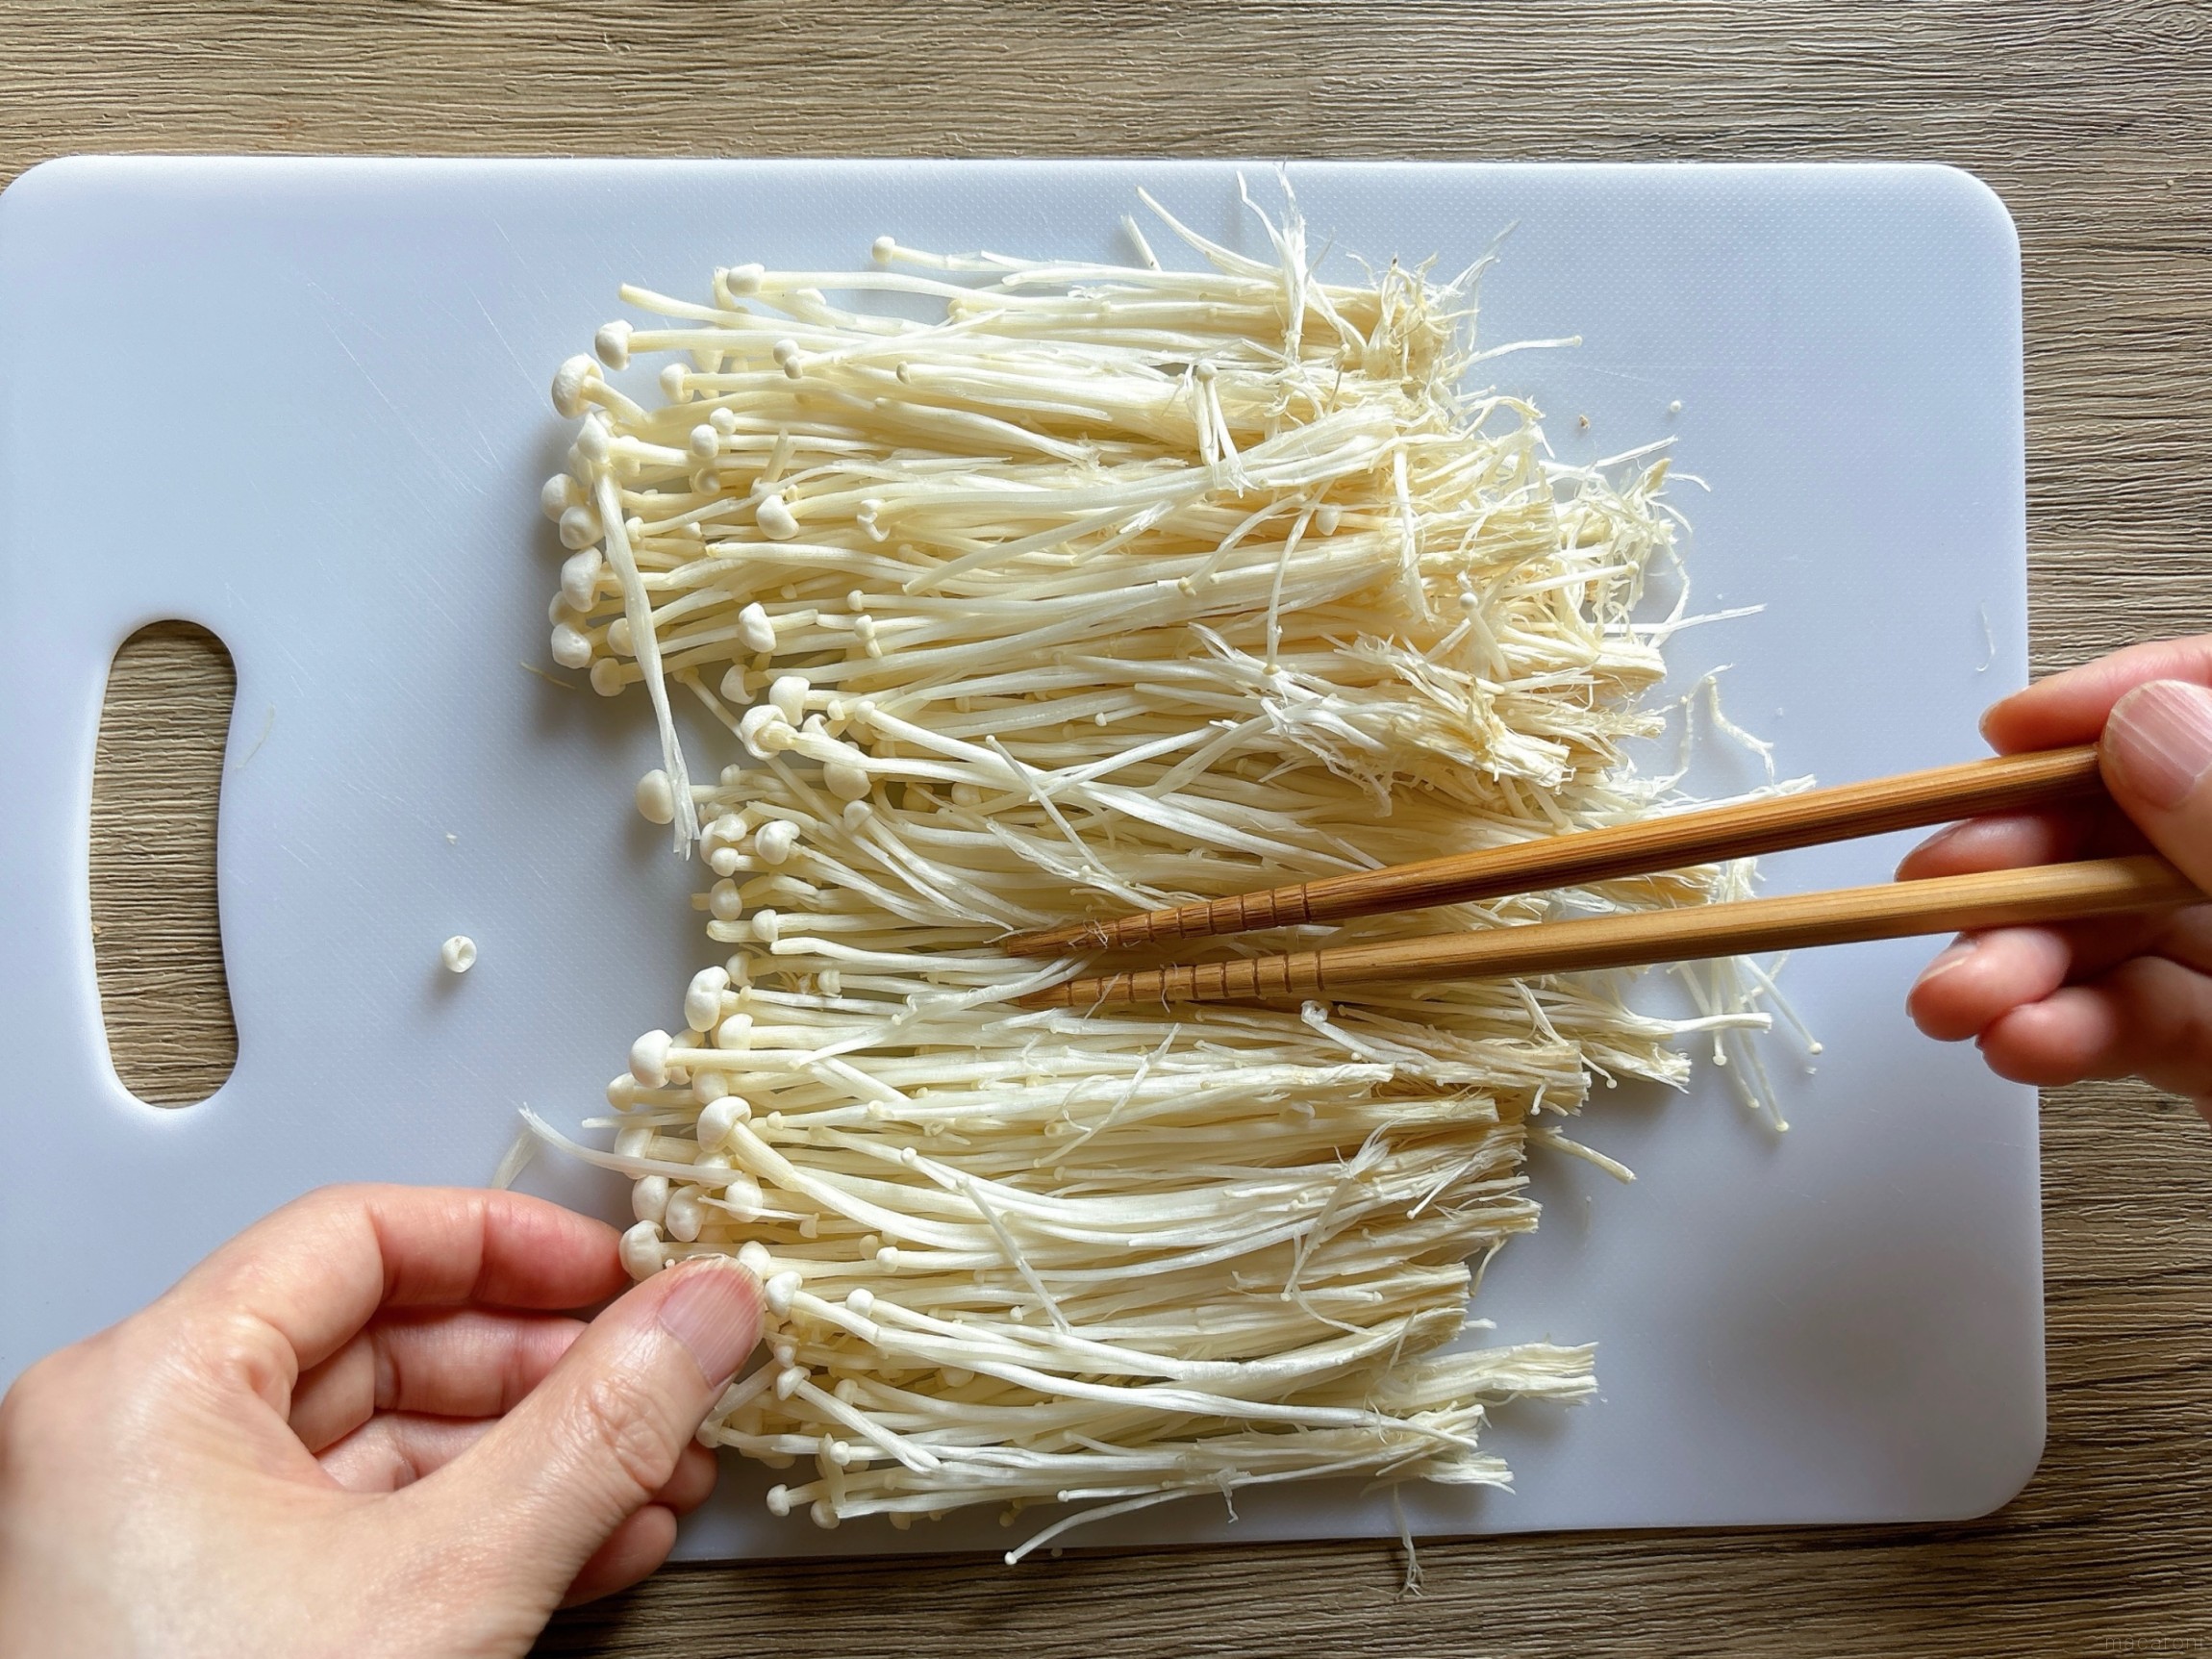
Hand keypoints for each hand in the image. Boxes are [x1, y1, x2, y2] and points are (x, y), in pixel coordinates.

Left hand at [0, 1185, 759, 1657]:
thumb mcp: (448, 1580)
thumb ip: (598, 1429)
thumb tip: (699, 1318)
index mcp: (146, 1392)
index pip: (357, 1236)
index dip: (512, 1241)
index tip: (622, 1267)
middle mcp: (139, 1453)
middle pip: (386, 1344)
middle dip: (553, 1371)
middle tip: (666, 1379)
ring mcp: (171, 1550)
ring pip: (391, 1452)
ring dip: (543, 1460)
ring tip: (656, 1477)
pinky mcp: (215, 1631)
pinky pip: (369, 1541)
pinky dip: (487, 1535)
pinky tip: (591, 1546)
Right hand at [1903, 636, 2211, 1110]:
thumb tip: (2144, 727)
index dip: (2112, 701)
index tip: (2011, 729)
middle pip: (2135, 820)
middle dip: (2026, 855)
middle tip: (1939, 885)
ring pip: (2117, 926)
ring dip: (2017, 960)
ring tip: (1952, 1003)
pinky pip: (2138, 1021)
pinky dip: (2065, 1033)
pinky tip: (2017, 1045)